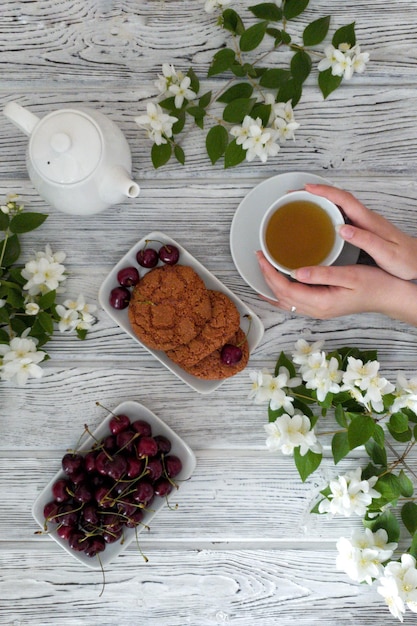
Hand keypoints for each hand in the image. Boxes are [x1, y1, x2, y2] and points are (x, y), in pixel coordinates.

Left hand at [256, 251, 403, 318]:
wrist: (389, 297)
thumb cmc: (374, 285)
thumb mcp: (350, 275)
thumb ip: (322, 274)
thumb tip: (296, 272)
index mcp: (321, 302)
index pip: (285, 289)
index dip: (269, 273)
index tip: (262, 257)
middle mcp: (316, 310)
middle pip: (281, 296)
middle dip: (266, 277)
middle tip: (259, 257)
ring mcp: (318, 311)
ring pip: (285, 302)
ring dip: (271, 286)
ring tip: (262, 269)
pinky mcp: (321, 308)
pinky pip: (293, 303)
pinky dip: (280, 293)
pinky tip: (275, 287)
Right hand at [304, 183, 416, 279]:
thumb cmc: (404, 260)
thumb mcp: (385, 252)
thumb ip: (365, 240)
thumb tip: (342, 228)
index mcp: (369, 221)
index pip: (344, 199)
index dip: (325, 192)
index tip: (307, 189)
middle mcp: (365, 217)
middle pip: (338, 198)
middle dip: (316, 192)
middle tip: (294, 194)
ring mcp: (363, 222)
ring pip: (338, 205)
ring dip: (319, 200)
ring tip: (300, 203)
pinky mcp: (362, 229)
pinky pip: (341, 214)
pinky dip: (326, 211)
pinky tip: (317, 218)